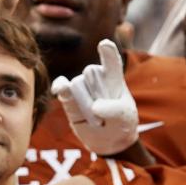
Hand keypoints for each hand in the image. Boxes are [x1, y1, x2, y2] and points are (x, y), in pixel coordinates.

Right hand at [51, 39, 139, 154]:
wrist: (107, 140)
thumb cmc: (121, 124)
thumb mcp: (125, 118)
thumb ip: (115, 110)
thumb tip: (95, 107)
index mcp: (114, 77)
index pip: (111, 61)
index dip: (108, 52)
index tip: (104, 44)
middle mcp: (96, 78)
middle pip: (91, 72)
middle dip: (96, 94)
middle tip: (106, 115)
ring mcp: (81, 87)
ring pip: (77, 84)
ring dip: (86, 105)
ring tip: (96, 120)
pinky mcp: (68, 98)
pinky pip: (61, 87)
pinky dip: (60, 87)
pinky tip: (59, 89)